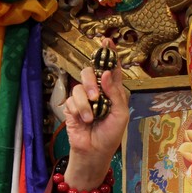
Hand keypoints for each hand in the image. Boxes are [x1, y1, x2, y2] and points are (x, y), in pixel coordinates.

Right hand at [62, 38, 129, 188]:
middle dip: (92, 81)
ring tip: (92, 116)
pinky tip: (85, 121)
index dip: (109, 54)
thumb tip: (107, 73)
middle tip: (96, 97)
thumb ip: (116, 93)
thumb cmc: (111, 134)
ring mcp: (83, 98)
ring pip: (79, 85)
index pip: (111, 68)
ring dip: (86, 102)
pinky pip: (72, 99)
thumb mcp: (120, 114)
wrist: (94, 151)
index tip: (107, 41)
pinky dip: (80, 111)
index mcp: (112, 91)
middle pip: (90, 71)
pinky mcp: (71, 106)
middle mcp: (97, 91)